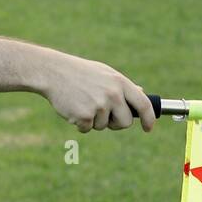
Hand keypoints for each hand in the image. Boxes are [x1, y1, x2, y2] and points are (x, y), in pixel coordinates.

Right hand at [41, 54, 155, 133]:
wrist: (52, 72)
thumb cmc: (79, 72)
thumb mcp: (104, 73)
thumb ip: (122, 86)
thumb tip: (142, 93)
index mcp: (120, 82)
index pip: (143, 104)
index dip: (149, 119)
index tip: (149, 128)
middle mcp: (112, 94)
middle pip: (125, 122)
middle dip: (116, 123)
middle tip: (102, 115)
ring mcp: (99, 105)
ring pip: (104, 126)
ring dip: (93, 121)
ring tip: (82, 102)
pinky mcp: (85, 115)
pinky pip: (87, 129)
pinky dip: (80, 123)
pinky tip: (73, 108)